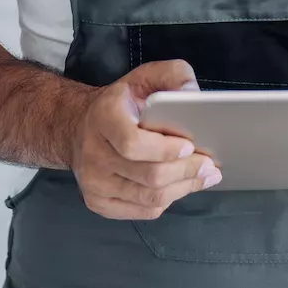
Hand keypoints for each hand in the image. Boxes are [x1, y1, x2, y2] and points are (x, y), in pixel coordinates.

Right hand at [67, 59, 221, 218]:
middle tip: (209, 166)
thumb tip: (193, 93)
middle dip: (186, 171)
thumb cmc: (120, 104)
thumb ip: (172, 75)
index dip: (165, 150)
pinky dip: (167, 201)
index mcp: (103, 118)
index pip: (133, 143)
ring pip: (149, 197)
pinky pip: (142, 211)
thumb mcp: (144, 77)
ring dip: (183, 189)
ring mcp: (93, 182)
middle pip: (148, 175)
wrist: (78, 126)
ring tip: (203, 177)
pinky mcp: (98, 202)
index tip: (190, 145)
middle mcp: (93, 153)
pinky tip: (179, 187)